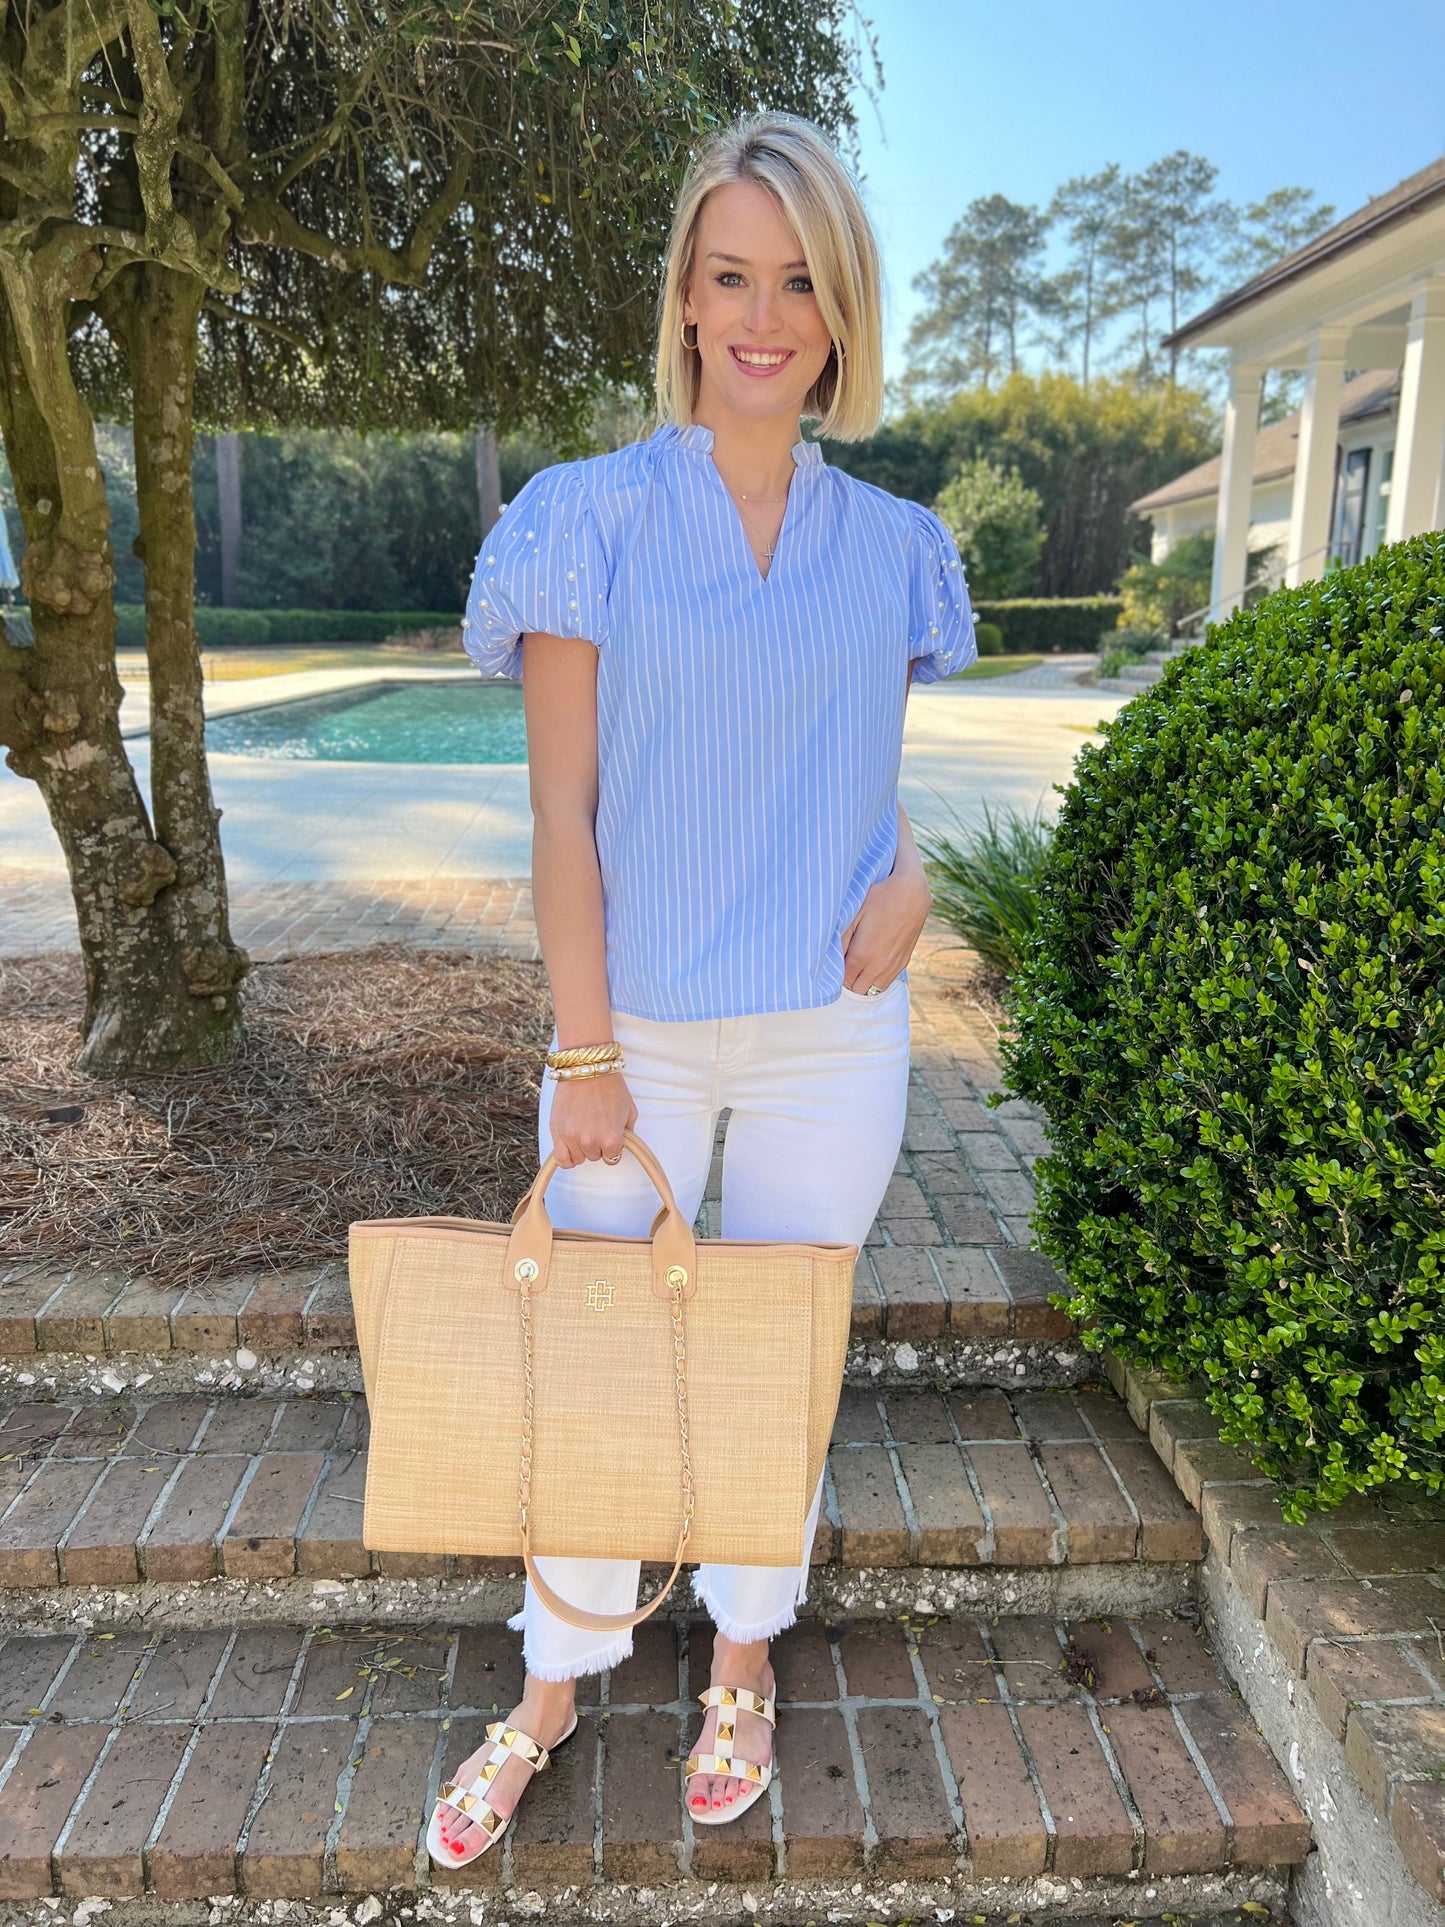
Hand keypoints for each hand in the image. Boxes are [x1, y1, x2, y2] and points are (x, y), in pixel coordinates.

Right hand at [547, 1067, 637, 1167]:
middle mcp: (591, 1142)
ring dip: (581, 1147)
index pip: (612, 1158)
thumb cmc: (609, 1085)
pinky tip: (570, 1148)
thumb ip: (628, 1131)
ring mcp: (572, 1138)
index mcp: (612, 1138)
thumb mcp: (629, 1109)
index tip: (609, 1135)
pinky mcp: (557, 1131)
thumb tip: (622, 1143)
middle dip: (597, 1144)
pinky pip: (561, 1159)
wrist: (587, 1068)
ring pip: (578, 1158)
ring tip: (582, 1129)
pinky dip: (566, 1158)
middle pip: (595, 1156)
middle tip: (595, 1126)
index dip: (611, 1146)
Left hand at [840, 867, 931, 992]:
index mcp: (862, 954)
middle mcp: (878, 965)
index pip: (842, 979)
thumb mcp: (854, 912)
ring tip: (856, 966)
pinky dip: (875, 979)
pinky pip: (885, 983)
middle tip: (843, 963)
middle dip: (847, 980)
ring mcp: (893, 965)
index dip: (835, 974)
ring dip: (862, 982)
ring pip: (871, 989)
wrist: (912, 893)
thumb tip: (831, 957)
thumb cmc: (880, 897)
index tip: (833, 962)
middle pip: (856, 988)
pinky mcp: (903, 962)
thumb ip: (841, 938)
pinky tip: (871, 966)